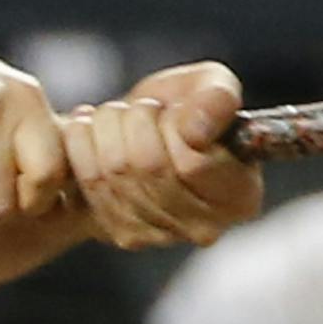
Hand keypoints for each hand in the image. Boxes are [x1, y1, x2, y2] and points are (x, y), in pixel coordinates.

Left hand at [59, 63, 263, 249]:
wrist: (147, 130)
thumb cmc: (188, 110)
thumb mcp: (213, 87)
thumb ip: (217, 100)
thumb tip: (196, 130)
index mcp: (240, 195)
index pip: (192, 163)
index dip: (172, 126)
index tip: (171, 110)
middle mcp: (205, 227)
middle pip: (149, 167)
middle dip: (137, 121)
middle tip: (141, 107)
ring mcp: (161, 236)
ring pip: (115, 172)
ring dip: (107, 128)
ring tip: (117, 114)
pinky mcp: (122, 233)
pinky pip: (90, 182)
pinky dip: (82, 145)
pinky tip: (88, 127)